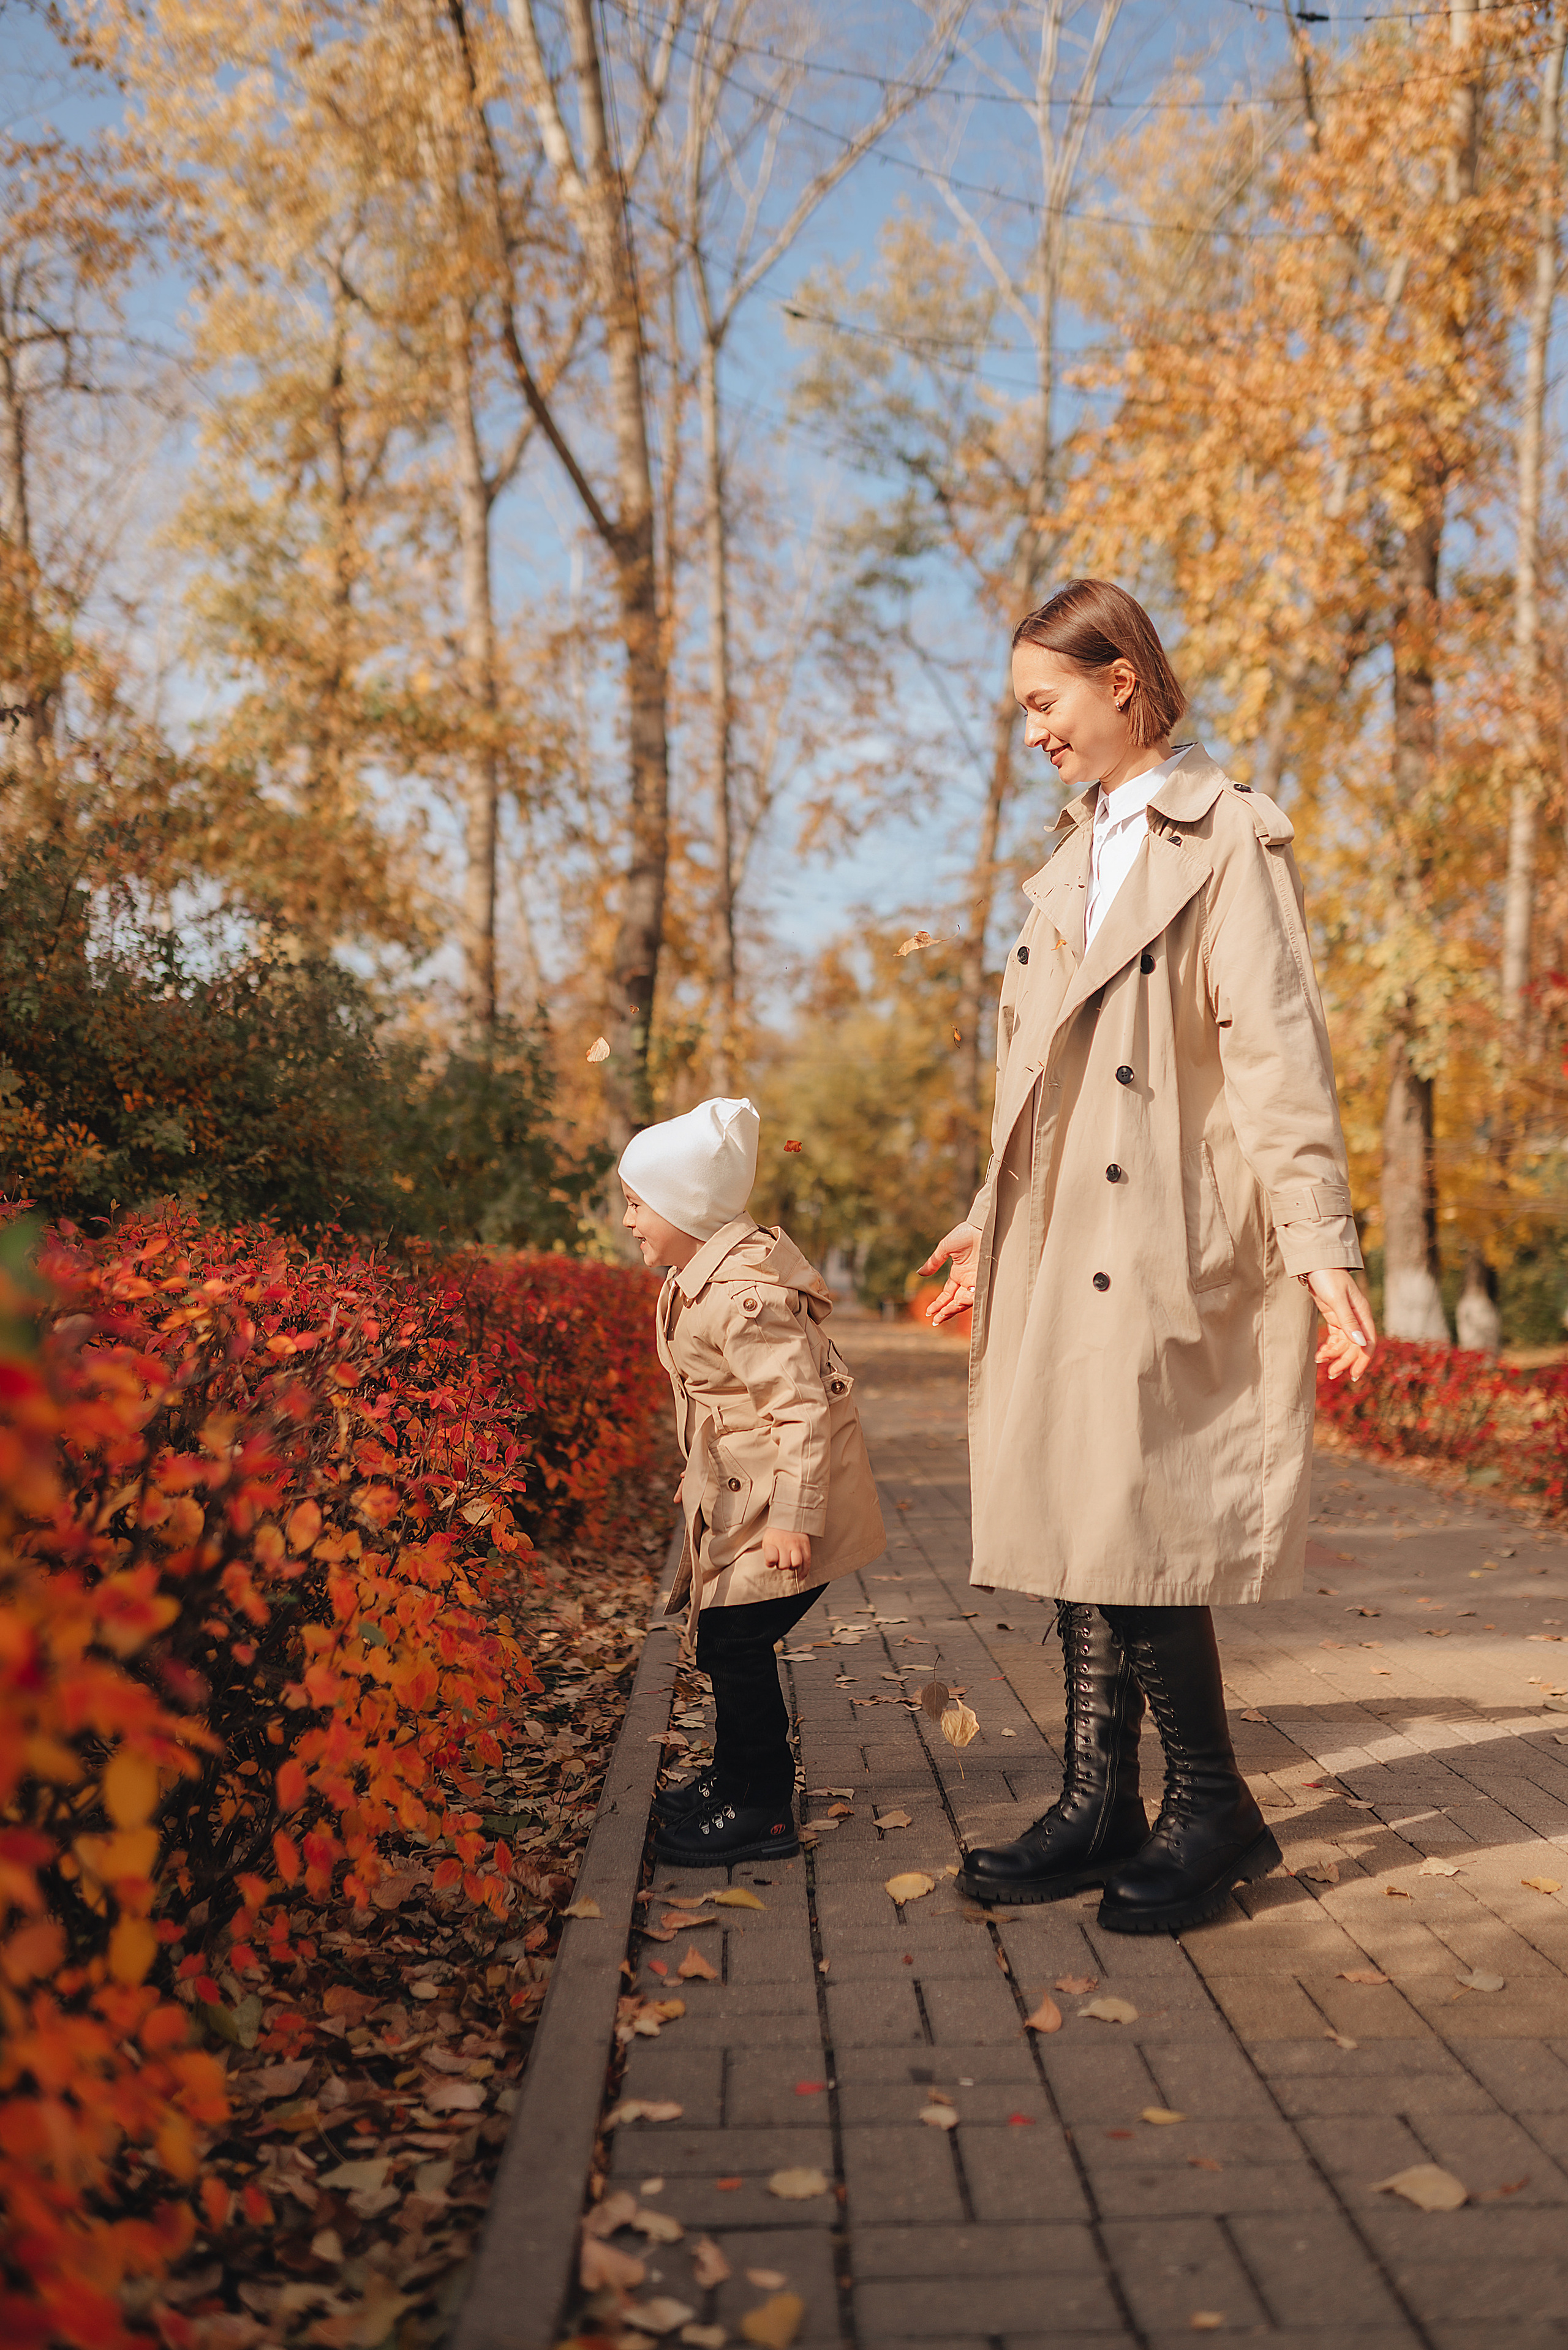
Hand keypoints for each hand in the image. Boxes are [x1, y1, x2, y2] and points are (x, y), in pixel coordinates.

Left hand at [763, 1527, 811, 1573]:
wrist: (789, 1518)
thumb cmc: (776, 1534)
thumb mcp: (767, 1541)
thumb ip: (769, 1554)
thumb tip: (773, 1566)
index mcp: (772, 1541)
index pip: (771, 1559)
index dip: (771, 1563)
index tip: (771, 1560)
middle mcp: (785, 1543)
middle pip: (784, 1565)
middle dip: (782, 1565)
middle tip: (782, 1559)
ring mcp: (796, 1544)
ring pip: (796, 1564)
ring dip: (792, 1566)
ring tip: (790, 1562)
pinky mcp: (806, 1546)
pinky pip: (807, 1562)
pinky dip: (804, 1571)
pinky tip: (800, 1575)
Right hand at [917, 1223, 981, 1327]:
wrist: (984, 1226)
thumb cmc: (967, 1233)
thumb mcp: (946, 1248)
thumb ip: (933, 1262)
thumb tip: (919, 1274)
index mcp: (959, 1273)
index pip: (948, 1294)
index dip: (938, 1304)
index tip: (929, 1312)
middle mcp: (968, 1280)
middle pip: (956, 1302)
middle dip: (945, 1312)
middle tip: (935, 1321)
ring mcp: (977, 1281)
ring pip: (965, 1302)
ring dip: (954, 1309)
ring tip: (942, 1315)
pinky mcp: (985, 1280)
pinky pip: (976, 1296)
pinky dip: (966, 1302)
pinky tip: (956, 1305)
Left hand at [1307, 1268, 1375, 1383]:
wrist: (1316, 1263)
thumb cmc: (1328, 1277)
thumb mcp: (1337, 1298)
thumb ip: (1347, 1320)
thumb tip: (1359, 1342)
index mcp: (1362, 1313)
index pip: (1368, 1343)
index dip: (1362, 1360)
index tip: (1353, 1375)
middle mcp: (1357, 1318)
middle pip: (1355, 1347)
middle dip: (1344, 1361)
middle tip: (1330, 1374)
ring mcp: (1346, 1318)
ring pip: (1345, 1344)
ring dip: (1334, 1355)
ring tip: (1319, 1361)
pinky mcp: (1335, 1318)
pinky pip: (1336, 1338)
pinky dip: (1329, 1347)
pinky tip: (1320, 1353)